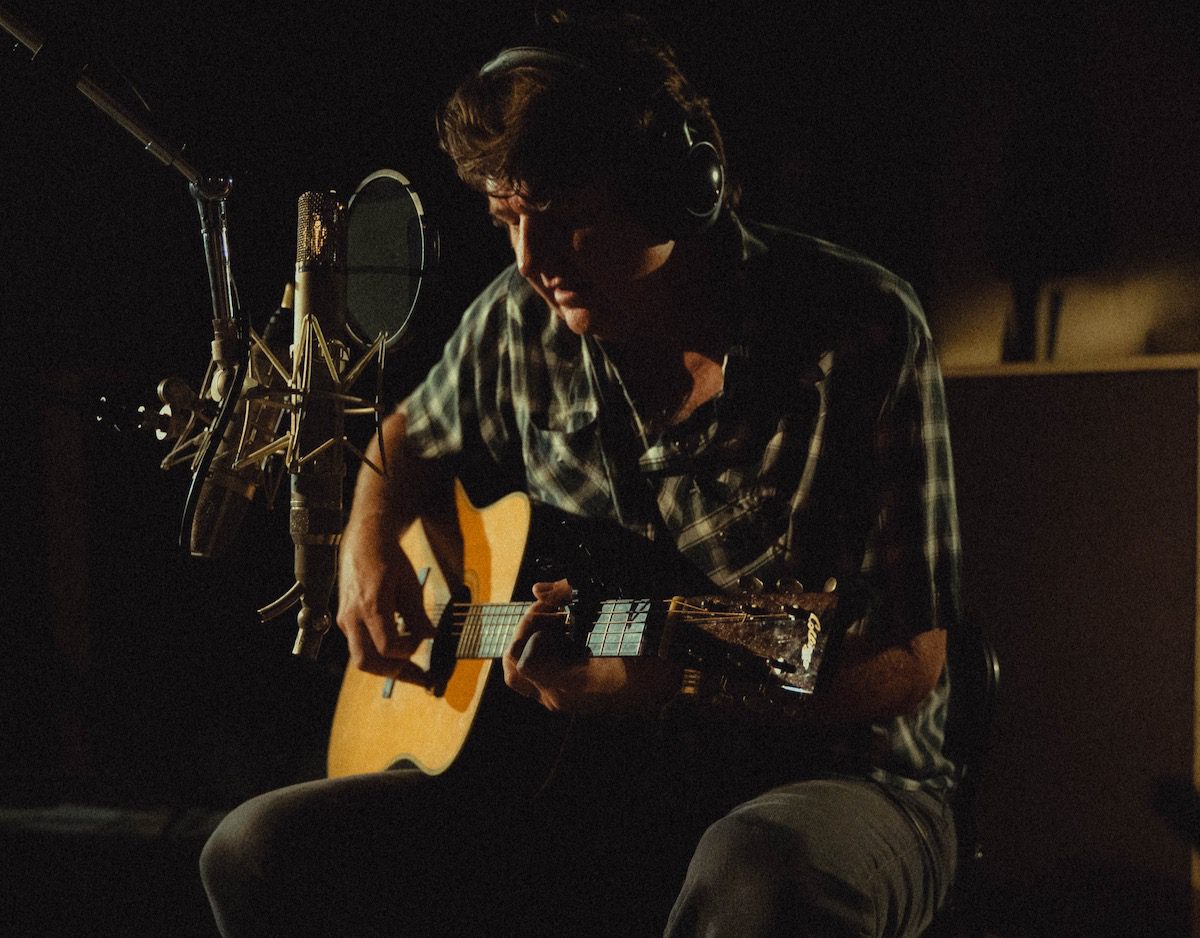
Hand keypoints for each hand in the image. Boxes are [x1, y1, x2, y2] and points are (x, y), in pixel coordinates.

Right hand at [336, 511, 433, 685]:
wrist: (363, 543)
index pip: (387, 647)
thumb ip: (418, 614)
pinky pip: (359, 647)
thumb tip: (429, 636)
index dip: (408, 650)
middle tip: (419, 677)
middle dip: (394, 673)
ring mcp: (346, 621)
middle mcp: (353, 617)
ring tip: (411, 669)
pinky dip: (378, 654)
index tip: (422, 640)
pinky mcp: (345, 622)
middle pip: (366, 662)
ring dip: (386, 668)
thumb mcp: (409, 584)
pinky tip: (397, 649)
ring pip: (360, 659)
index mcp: (370, 606)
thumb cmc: (387, 559)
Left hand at [503, 580, 679, 711]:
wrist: (679, 670)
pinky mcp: (577, 697)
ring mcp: (568, 701)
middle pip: (515, 669)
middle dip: (525, 635)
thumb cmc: (646, 638)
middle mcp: (560, 697)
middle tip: (550, 614)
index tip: (553, 607)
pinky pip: (546, 679)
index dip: (530, 625)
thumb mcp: (609, 608)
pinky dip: (550, 654)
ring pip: (526, 677)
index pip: (520, 656)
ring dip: (536, 644)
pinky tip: (574, 635)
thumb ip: (567, 595)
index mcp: (565, 682)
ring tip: (562, 623)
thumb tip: (538, 589)